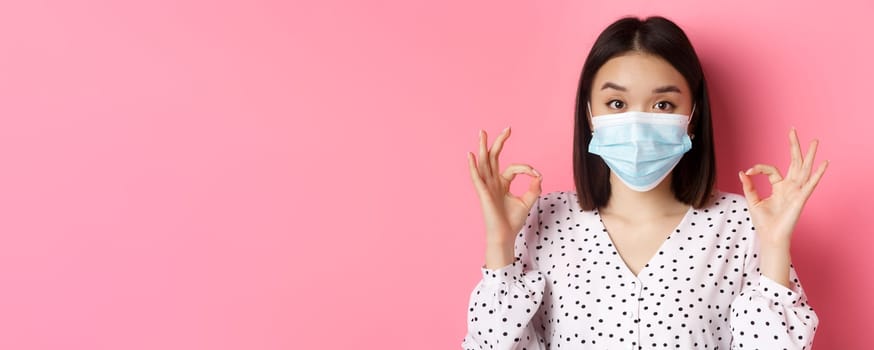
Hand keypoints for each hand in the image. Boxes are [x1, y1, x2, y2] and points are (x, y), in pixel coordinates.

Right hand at [467, 127, 541, 268]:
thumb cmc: (513, 221)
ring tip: (482, 132)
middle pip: (494, 158)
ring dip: (483, 147)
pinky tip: (470, 155)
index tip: (536, 174)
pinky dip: (473, 166)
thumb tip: (538, 176)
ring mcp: (487, 187)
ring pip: (484, 163)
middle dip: (499, 142)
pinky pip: (476, 178)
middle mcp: (493, 182)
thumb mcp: (527, 202)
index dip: (526, 168)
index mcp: (502, 183)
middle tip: (507, 129)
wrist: (505, 236)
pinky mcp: (483, 193)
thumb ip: (533, 189)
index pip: (513, 168)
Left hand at [738, 128, 828, 246]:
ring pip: (804, 169)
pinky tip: (825, 163)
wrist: (769, 236)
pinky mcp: (801, 198)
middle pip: (794, 163)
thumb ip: (749, 186)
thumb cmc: (763, 221)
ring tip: (815, 141)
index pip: (771, 170)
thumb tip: (742, 172)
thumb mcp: (752, 200)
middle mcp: (790, 187)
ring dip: (810, 155)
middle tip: (793, 131)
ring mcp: (797, 191)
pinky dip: (818, 173)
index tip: (748, 171)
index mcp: (779, 187)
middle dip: (794, 147)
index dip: (759, 168)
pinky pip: (811, 183)